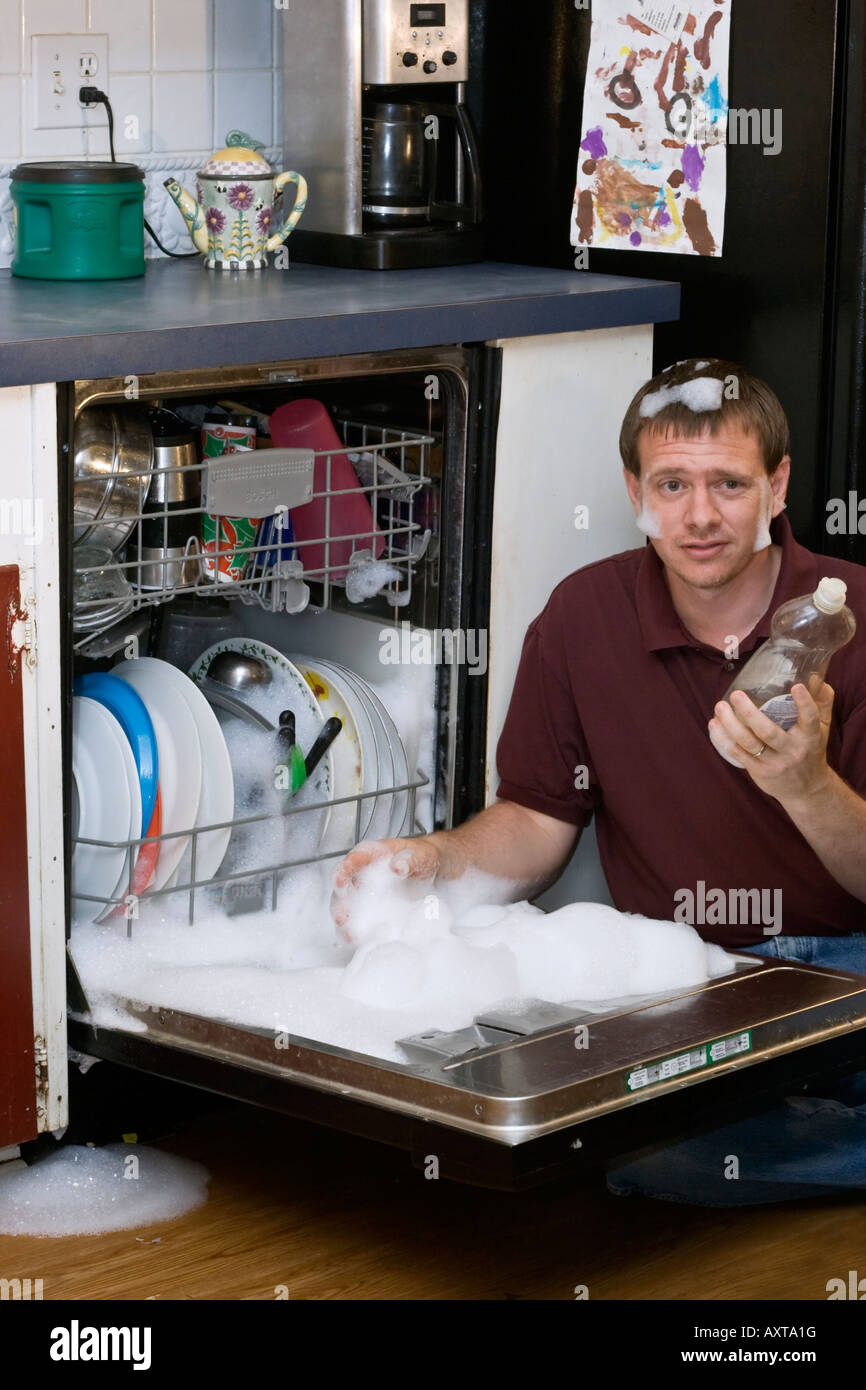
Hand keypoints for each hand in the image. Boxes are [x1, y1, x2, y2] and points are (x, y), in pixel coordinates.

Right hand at [330, 836, 441, 933]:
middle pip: (343, 888)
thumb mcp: (422, 855)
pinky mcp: (372, 911)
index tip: (340, 880)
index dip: (343, 870)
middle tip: (343, 916)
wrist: (434, 873)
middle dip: (340, 903)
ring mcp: (367, 894)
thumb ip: (409, 860)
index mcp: (373, 855)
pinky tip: (358, 940)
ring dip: (344, 921)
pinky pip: (359, 921)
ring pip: (347, 907)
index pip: (354, 860)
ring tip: (348, 934)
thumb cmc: (423, 858)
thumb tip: (397, 866)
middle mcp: (364, 875)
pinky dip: (356, 931)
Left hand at [708, 680, 834, 803]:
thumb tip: (816, 679)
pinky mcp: (759, 772)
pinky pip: (737, 754)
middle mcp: (792, 750)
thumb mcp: (823, 729)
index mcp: (810, 737)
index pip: (810, 719)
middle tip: (736, 694)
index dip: (804, 703)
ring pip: (748, 742)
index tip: (796, 686)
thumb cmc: (811, 751)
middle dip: (749, 713)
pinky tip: (714, 725)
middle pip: (768, 731)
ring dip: (730, 724)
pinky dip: (723, 739)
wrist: (807, 790)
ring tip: (720, 707)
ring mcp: (774, 763)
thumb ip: (822, 703)